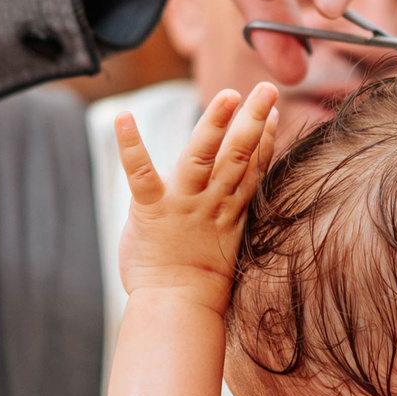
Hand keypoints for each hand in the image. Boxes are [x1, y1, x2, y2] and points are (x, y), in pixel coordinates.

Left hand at [114, 85, 278, 311]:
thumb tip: (233, 197)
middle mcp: (212, 202)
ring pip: (204, 158)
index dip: (265, 137)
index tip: (273, 111)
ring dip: (216, 124)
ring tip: (229, 95)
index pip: (253, 167)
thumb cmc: (198, 281)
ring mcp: (184, 204)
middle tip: (267, 89)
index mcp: (230, 209)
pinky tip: (123, 118)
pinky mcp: (151, 210)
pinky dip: (131, 145)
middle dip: (253, 120)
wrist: (178, 306)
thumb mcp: (222, 241)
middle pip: (238, 155)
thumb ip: (227, 213)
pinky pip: (141, 173)